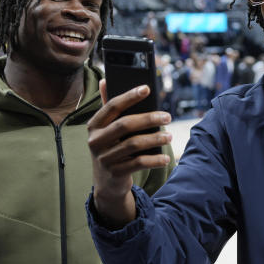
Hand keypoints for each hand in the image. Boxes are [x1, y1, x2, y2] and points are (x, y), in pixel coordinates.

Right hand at [87, 80, 171, 227]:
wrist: (106, 183)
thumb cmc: (110, 148)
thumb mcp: (105, 129)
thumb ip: (108, 107)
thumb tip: (104, 80)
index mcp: (94, 126)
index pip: (112, 106)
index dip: (129, 96)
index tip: (147, 88)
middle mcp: (95, 141)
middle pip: (125, 125)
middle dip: (148, 118)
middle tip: (167, 116)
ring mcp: (104, 158)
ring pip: (133, 144)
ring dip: (155, 139)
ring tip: (169, 136)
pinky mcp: (114, 173)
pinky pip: (138, 163)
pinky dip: (154, 160)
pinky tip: (165, 158)